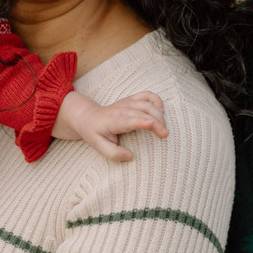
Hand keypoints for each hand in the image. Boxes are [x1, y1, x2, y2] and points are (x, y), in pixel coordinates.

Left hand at [53, 90, 167, 161]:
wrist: (87, 117)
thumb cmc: (94, 133)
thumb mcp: (98, 146)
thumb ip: (113, 154)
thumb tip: (130, 156)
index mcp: (113, 121)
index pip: (130, 119)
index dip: (143, 121)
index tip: (153, 126)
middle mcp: (122, 109)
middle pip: (143, 111)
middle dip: (157, 121)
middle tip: (165, 135)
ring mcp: (127, 102)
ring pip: (147, 103)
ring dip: (159, 113)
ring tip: (165, 127)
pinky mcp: (131, 99)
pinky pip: (147, 95)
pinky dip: (157, 100)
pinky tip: (162, 110)